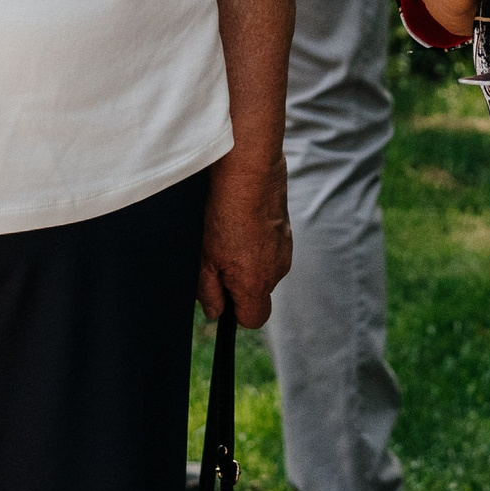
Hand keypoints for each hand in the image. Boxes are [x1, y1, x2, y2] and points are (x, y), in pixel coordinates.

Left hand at [198, 150, 290, 327]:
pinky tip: (241, 218)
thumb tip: (214, 311)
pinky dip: (256, 238)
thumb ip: (208, 292)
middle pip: (258, 291)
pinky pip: (269, 245)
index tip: (220, 294)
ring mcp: (285, 249)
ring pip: (263, 266)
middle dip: (238, 281)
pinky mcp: (286, 229)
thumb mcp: (204, 257)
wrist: (250, 171)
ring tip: (228, 230)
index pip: (253, 319)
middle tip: (218, 254)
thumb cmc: (224, 214)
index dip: (235, 311)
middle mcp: (277, 271)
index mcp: (256, 284)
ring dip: (247, 257)